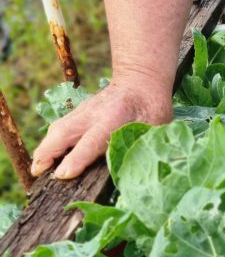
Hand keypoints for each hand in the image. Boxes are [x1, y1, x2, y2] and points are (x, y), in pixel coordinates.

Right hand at [31, 78, 172, 179]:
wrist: (140, 81)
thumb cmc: (152, 110)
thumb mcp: (155, 130)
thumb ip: (142, 147)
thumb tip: (135, 173)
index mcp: (115, 120)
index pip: (92, 142)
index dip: (77, 159)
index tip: (63, 175)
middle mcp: (94, 114)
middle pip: (64, 133)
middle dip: (49, 153)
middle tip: (38, 173)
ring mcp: (84, 111)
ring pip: (58, 128)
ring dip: (46, 148)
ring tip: (38, 168)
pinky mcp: (79, 112)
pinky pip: (61, 127)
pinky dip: (51, 141)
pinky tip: (47, 156)